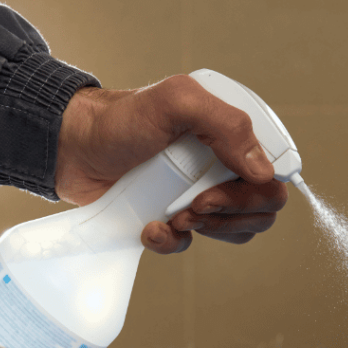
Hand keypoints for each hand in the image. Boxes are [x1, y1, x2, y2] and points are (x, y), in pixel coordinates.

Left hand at [56, 76, 287, 253]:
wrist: (72, 149)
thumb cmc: (120, 119)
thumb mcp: (177, 103)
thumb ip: (226, 125)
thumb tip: (264, 172)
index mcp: (232, 134)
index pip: (275, 173)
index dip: (257, 191)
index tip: (218, 190)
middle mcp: (223, 164)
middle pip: (262, 207)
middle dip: (231, 214)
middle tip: (194, 205)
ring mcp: (200, 193)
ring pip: (235, 230)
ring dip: (207, 229)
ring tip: (174, 216)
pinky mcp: (173, 218)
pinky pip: (191, 244)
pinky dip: (172, 242)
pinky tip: (150, 228)